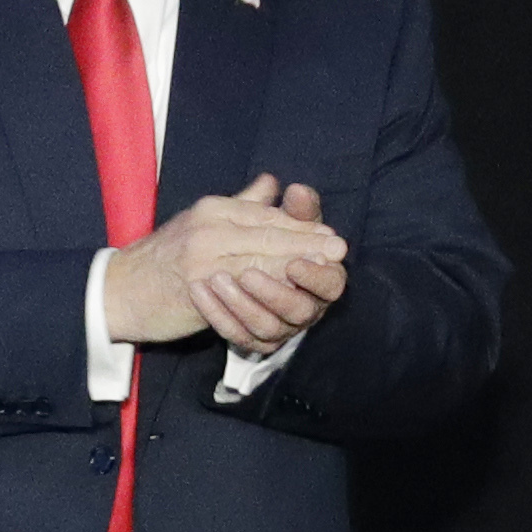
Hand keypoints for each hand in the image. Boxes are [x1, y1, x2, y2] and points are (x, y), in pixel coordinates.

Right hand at [101, 175, 345, 347]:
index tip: (329, 234)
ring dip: (297, 264)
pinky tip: (291, 291)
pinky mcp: (200, 285)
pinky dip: (271, 287)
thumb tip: (272, 184)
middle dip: (307, 242)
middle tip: (338, 249)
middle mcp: (209, 225)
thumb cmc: (161, 259)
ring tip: (324, 269)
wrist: (119, 290)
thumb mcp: (200, 221)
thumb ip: (240, 203)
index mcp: (212, 208)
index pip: (266, 214)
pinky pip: (244, 285)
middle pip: (269, 233)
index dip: (301, 225)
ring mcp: (203, 255)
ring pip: (261, 258)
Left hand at [195, 179, 344, 350]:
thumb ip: (290, 209)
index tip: (293, 264)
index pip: (331, 283)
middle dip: (274, 292)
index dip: (315, 276)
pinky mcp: (251, 341)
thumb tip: (297, 191)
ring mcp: (278, 328)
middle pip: (301, 309)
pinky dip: (219, 314)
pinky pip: (238, 336)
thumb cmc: (253, 239)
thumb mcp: (271, 219)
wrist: (206, 268)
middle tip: (245, 274)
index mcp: (319, 276)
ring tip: (215, 278)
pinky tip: (199, 291)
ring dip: (242, 303)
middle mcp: (305, 306)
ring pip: (268, 327)